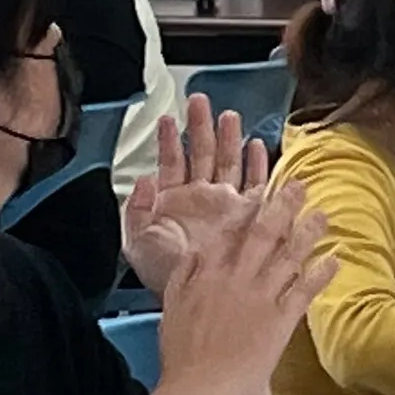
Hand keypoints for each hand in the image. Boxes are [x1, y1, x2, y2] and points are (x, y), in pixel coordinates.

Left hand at [121, 94, 269, 293]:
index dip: (170, 140)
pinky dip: (257, 164)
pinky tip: (258, 145)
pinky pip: (255, 182)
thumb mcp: (137, 243)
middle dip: (202, 126)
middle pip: (203, 152)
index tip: (169, 118)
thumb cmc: (165, 272)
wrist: (195, 293)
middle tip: (201, 101)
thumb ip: (137, 210)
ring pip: (229, 161)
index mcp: (174, 201)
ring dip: (229, 138)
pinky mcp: (248, 213)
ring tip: (229, 115)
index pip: (172, 161)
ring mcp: (226, 202)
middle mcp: (202, 197)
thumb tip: (145, 179)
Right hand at [157, 177, 335, 390]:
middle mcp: (236, 280)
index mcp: (207, 274)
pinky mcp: (282, 319)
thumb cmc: (183, 352)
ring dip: (309, 232)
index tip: (262, 190)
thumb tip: (199, 248)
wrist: (201, 389)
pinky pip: (306, 290)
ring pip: (289, 256)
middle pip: (264, 234)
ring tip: (324, 214)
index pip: (230, 230)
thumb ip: (185, 273)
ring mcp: (261, 298)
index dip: (249, 207)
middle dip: (284, 205)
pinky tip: (335, 259)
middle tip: (300, 185)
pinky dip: (322, 272)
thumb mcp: (173, 305)